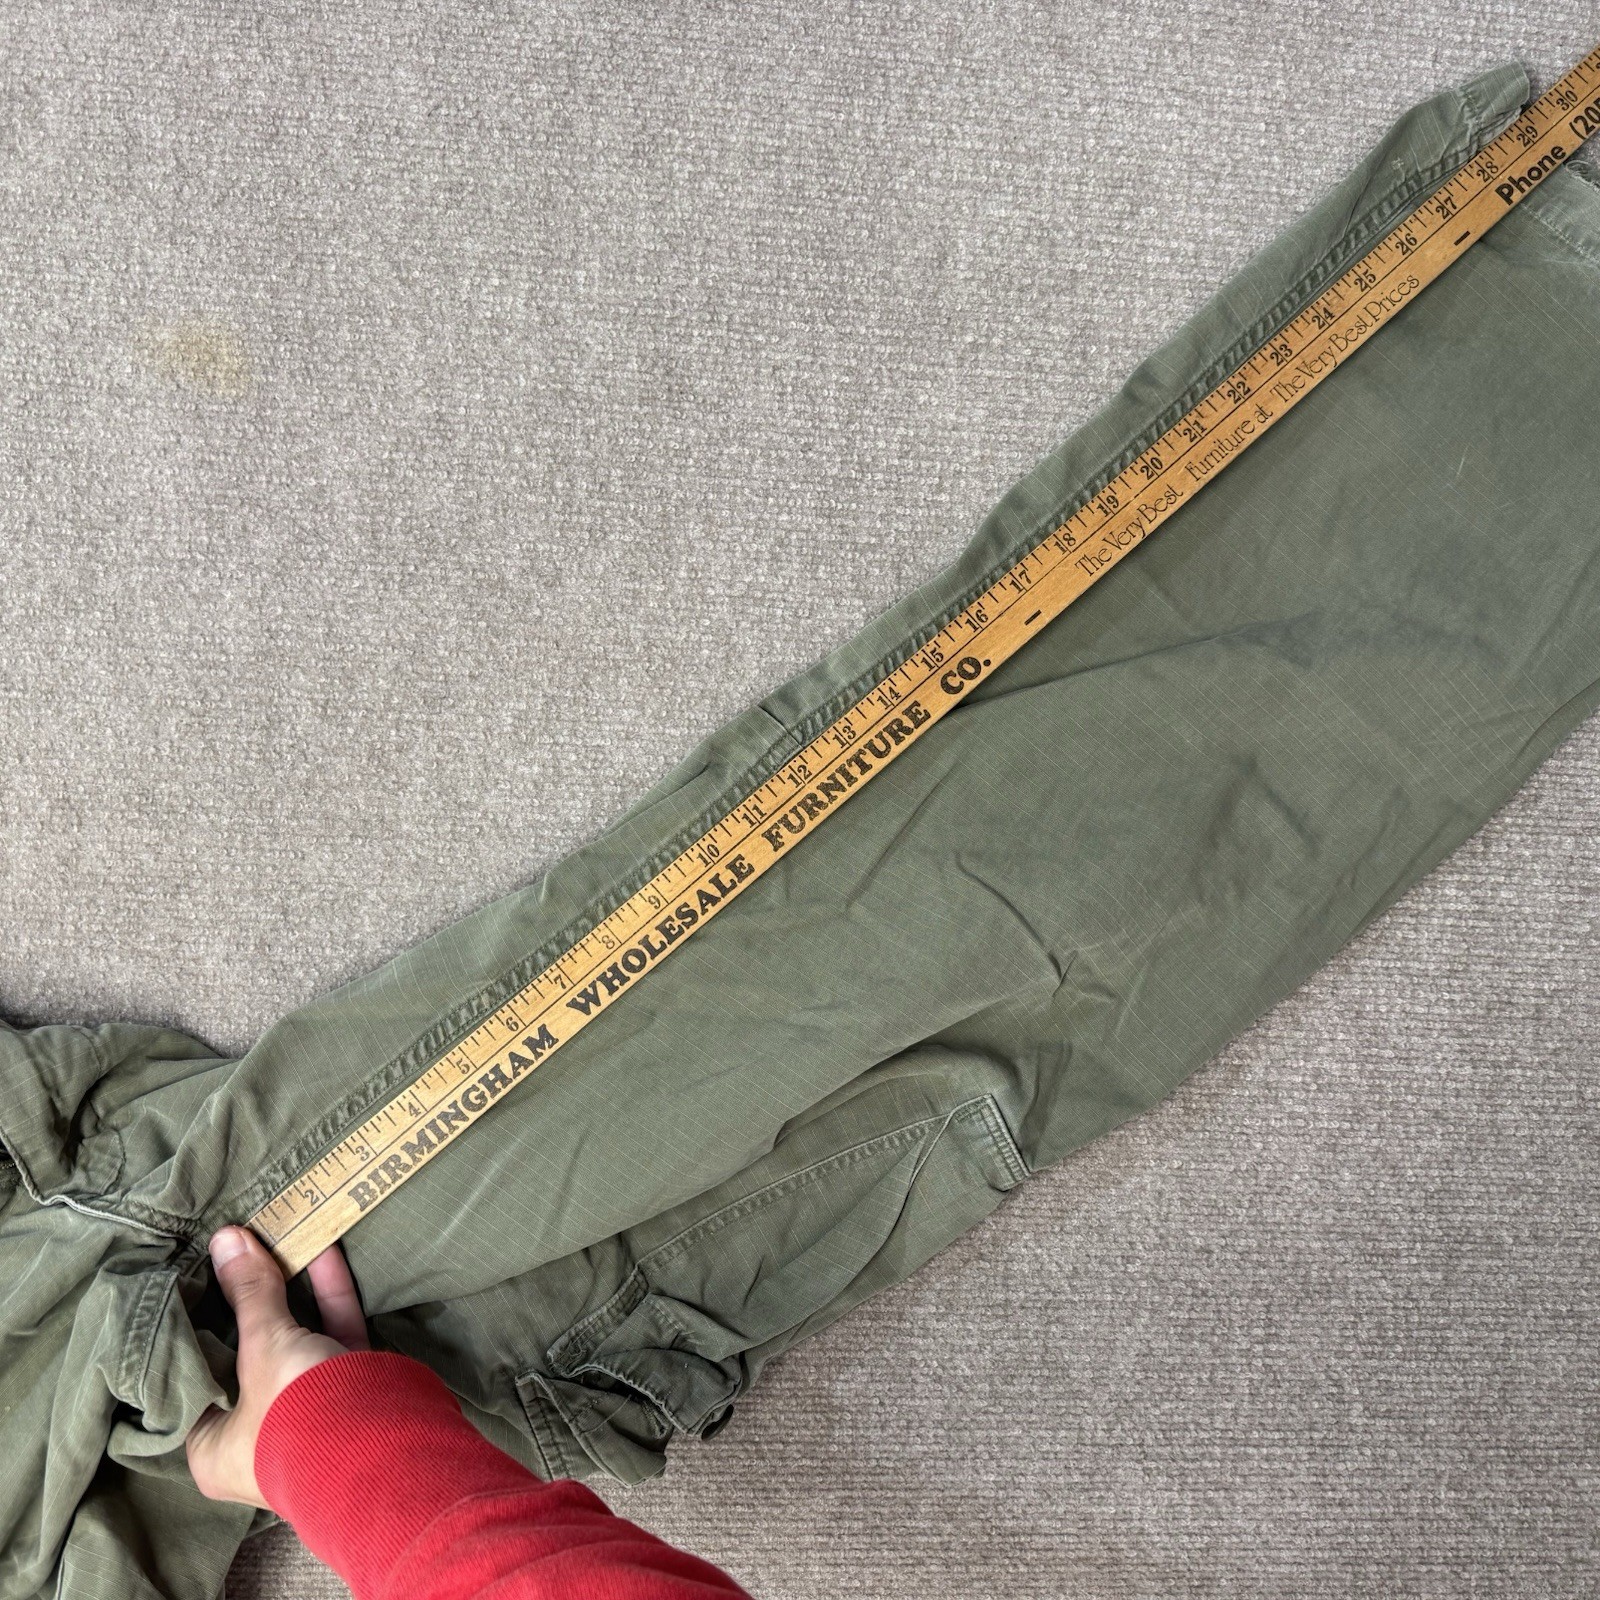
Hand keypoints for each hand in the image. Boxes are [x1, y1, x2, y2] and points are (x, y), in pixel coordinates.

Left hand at [185, 1226, 370, 1508]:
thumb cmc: (296, 1415)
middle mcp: (257, 1435)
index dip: (192, 1331)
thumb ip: (248, 1293)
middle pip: (245, 1357)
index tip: (192, 1285)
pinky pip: (332, 1336)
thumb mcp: (264, 1347)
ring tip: (279, 1241)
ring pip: (293, 1341)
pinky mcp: (350, 1389)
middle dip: (247, 1305)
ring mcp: (307, 1410)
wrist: (384, 1446)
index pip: (192, 1381)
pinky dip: (329, 1297)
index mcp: (214, 1449)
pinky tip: (325, 1250)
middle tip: (236, 1256)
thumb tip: (225, 1239)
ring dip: (291, 1292)